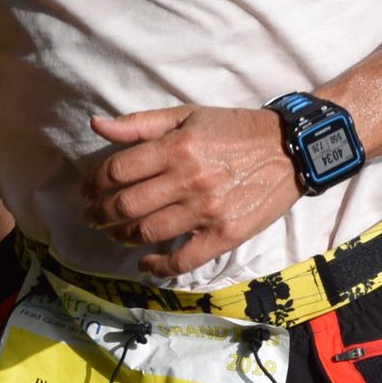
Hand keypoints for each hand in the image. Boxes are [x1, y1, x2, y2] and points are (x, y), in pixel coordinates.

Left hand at [83, 104, 298, 279]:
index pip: (116, 171)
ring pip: (146, 232)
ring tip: (116, 234)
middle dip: (98, 213)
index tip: (88, 191)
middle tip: (92, 216)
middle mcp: (187, 180)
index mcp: (176, 148)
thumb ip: (140, 123)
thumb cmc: (238, 130)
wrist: (293, 149)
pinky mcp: (225, 234)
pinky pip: (183, 259)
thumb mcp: (189, 116)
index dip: (92, 184)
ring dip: (121, 236)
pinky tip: (146, 263)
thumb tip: (95, 125)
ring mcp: (206, 210)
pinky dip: (158, 266)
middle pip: (125, 205)